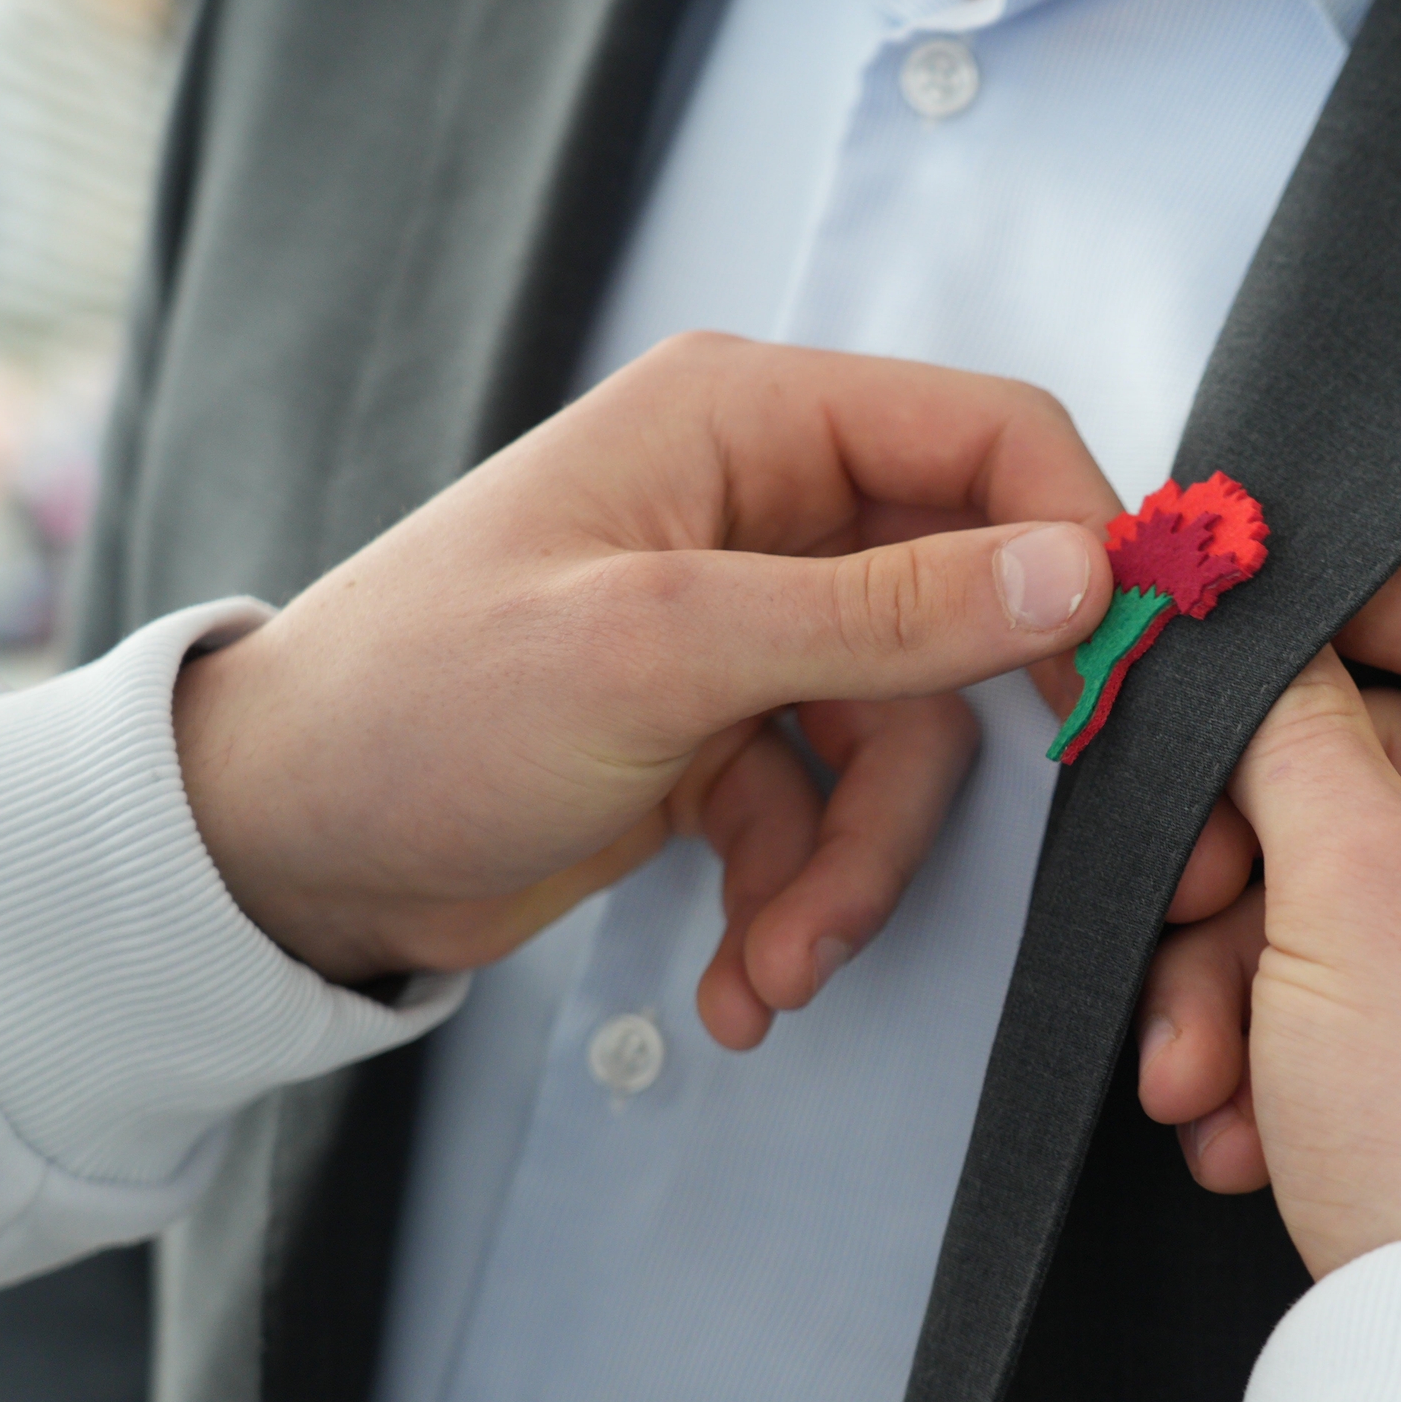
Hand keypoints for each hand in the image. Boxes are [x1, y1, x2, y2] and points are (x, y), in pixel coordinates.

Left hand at [175, 336, 1121, 1041]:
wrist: (280, 854)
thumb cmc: (427, 703)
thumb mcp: (668, 648)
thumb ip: (889, 611)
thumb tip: (1082, 571)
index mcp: (748, 423)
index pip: (986, 436)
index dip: (1073, 542)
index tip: (1120, 674)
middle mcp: (765, 506)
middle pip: (959, 619)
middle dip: (926, 777)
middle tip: (911, 866)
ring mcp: (749, 625)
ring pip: (902, 740)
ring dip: (856, 871)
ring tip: (781, 964)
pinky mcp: (728, 731)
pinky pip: (830, 810)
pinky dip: (801, 898)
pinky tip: (743, 978)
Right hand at [1134, 548, 1400, 1312]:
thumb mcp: (1359, 892)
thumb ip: (1296, 737)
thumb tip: (1260, 642)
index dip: (1344, 602)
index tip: (1226, 625)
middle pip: (1385, 778)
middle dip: (1248, 858)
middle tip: (1182, 898)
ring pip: (1344, 905)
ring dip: (1232, 978)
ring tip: (1191, 1067)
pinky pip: (1353, 1008)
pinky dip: (1271, 1055)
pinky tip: (1231, 1126)